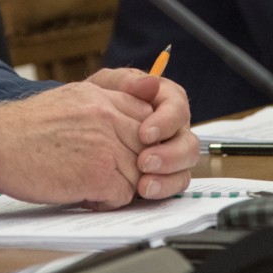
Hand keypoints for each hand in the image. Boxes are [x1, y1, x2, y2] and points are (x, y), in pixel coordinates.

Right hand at [0, 79, 187, 208]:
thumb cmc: (23, 129)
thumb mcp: (69, 100)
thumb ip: (104, 106)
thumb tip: (131, 125)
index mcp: (102, 95)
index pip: (149, 115)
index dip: (143, 140)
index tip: (135, 153)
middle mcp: (109, 115)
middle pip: (150, 147)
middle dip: (137, 166)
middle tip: (115, 175)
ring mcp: (106, 144)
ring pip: (140, 174)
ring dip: (121, 186)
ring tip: (93, 185)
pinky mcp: (98, 173)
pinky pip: (124, 195)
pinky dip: (107, 202)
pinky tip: (86, 195)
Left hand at [84, 67, 197, 197]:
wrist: (83, 127)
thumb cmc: (99, 102)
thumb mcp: (107, 86)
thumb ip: (126, 81)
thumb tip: (151, 82)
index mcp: (167, 102)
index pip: (178, 109)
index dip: (166, 122)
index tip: (144, 134)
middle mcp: (175, 128)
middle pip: (188, 142)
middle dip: (169, 155)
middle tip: (144, 162)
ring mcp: (173, 153)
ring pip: (185, 167)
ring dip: (167, 177)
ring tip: (144, 185)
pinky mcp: (165, 174)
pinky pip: (174, 184)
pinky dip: (162, 189)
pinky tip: (143, 192)